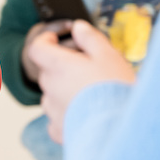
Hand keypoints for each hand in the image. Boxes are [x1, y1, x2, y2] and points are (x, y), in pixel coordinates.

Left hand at [28, 21, 136, 143]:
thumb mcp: (108, 56)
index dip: (45, 40)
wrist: (122, 131)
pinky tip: (86, 116)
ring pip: (52, 96)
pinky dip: (67, 115)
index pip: (37, 48)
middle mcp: (49, 88)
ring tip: (92, 95)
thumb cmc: (115, 90)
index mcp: (58, 66)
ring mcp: (52, 112)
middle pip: (48, 72)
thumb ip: (90, 39)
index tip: (55, 38)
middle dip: (63, 67)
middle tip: (89, 69)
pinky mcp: (59, 131)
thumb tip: (77, 27)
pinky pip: (56, 120)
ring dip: (64, 91)